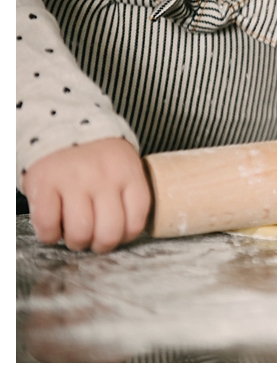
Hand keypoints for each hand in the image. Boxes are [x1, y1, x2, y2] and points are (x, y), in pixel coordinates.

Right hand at [21, 138, 151, 252]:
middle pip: (109, 232)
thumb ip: (129, 194)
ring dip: (76, 242)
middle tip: (94, 240)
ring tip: (74, 234)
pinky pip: (48, 225)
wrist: (63, 127)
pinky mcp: (45, 183)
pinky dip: (50, 235)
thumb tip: (125, 234)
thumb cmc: (98, 156)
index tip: (117, 236)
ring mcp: (73, 179)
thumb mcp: (124, 166)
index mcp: (128, 173)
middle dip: (101, 246)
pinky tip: (53, 228)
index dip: (126, 237)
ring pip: (80, 233)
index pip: (136, 220)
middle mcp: (103, 176)